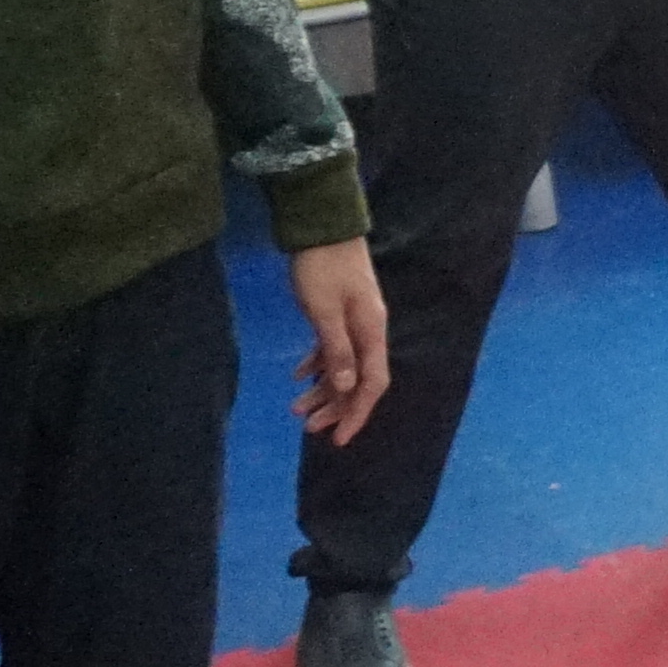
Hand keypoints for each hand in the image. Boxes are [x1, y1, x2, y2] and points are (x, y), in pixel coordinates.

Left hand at [285, 238, 390, 442]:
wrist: (324, 227)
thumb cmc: (322, 268)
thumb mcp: (324, 312)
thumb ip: (337, 350)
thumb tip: (349, 388)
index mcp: (370, 333)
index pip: (371, 385)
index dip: (356, 414)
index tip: (337, 438)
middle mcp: (368, 331)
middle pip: (357, 380)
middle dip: (336, 407)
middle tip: (307, 427)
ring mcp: (355, 322)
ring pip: (343, 366)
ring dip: (323, 389)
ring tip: (296, 408)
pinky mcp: (341, 312)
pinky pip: (333, 348)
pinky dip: (318, 364)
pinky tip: (298, 375)